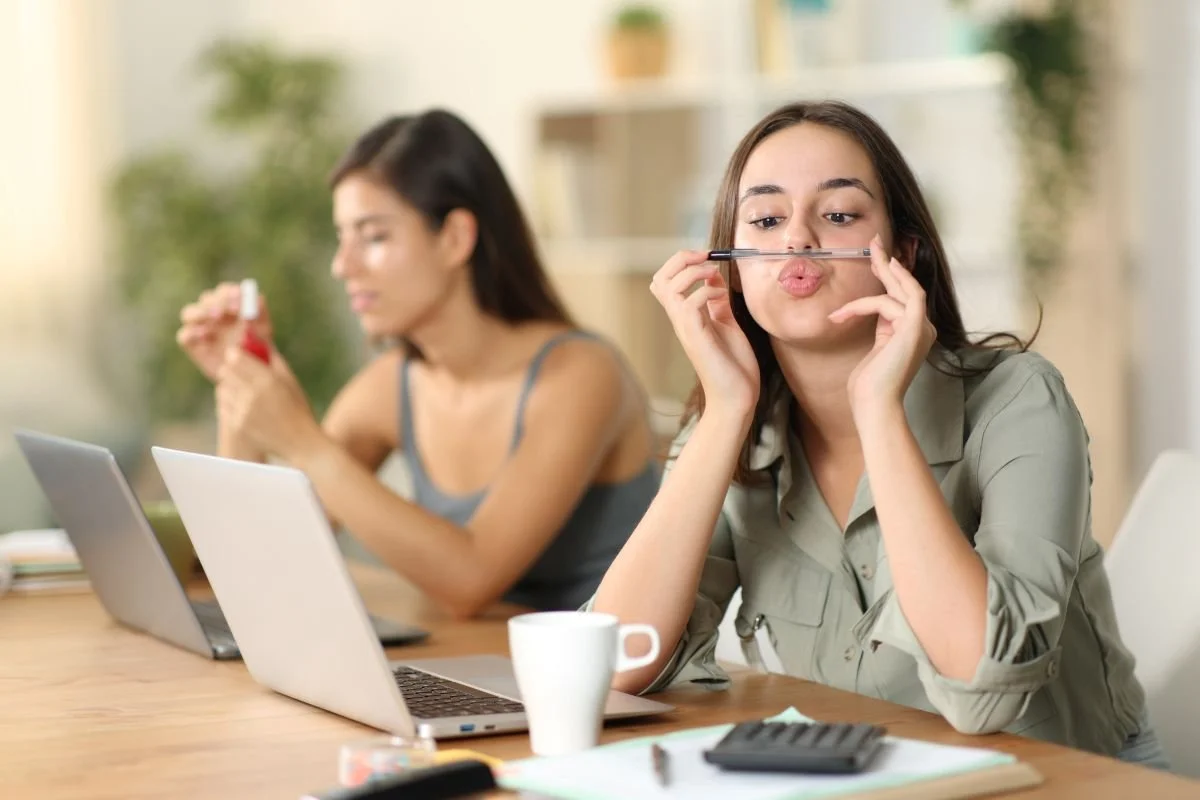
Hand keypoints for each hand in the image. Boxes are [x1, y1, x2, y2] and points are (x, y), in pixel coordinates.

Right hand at [177, 282, 273, 381]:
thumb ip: (261, 314)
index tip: (238, 298)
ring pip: (188, 313)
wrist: (247, 371)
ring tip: (214, 318)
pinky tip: (204, 335)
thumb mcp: (263, 330)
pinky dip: (191, 333)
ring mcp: (199, 327)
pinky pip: (184, 336)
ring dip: (199, 313)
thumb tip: (258, 298)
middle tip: (223, 312)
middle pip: (206, 299)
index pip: (224, 291)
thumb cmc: (257, 346)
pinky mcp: (191, 344)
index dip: (229, 293)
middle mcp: (211, 312)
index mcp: (228, 304)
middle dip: (215, 303)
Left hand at [215, 345, 323, 460]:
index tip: (239, 356)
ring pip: (221, 388)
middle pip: (225, 371)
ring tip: (243, 392)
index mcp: (268, 380)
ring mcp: (243, 412)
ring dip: (230, 387)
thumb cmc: (299, 410)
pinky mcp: (237, 426)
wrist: (302, 444)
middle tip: (241, 374)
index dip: (236, 355)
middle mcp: (253, 395)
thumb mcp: (291, 382)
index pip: (236, 357)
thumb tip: (260, 340)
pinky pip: (222, 406)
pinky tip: (243, 407)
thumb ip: (274, 360)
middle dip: (232, 370)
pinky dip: (230, 404)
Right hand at [650, 250, 759, 418]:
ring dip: (693, 271)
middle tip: (705, 257)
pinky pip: (690, 303)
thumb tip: (714, 278)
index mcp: (686, 315)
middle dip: (680, 259)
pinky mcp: (696, 336)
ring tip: (713, 274)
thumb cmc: (733, 365)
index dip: (682, 262)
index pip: (666, 280)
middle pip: (660, 278)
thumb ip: (718, 301)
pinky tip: (721, 297)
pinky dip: (706, 291)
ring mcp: (686, 327)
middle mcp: (680, 320)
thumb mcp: (726, 323)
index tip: (707, 257)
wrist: (737, 397)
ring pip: (668, 286)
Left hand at [829, 235, 935, 421]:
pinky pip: (890, 303)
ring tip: (869, 255)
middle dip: (890, 263)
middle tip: (874, 242)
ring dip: (883, 272)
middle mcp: (923, 329)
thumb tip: (868, 307)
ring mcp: (921, 328)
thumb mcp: (875, 349)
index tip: (878, 260)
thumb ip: (879, 329)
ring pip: (903, 290)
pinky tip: (846, 309)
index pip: (904, 297)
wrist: (875, 405)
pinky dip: (866, 303)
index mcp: (914, 333)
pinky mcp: (912, 329)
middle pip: (908, 287)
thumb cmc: (869, 385)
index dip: (892, 276)